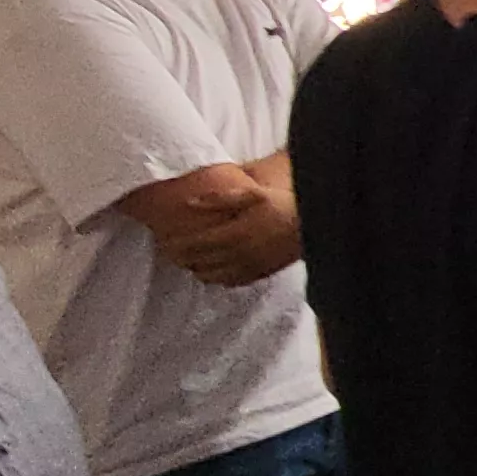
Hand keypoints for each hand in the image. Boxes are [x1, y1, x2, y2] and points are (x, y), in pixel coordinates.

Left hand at [153, 182, 300, 285]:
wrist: (314, 226)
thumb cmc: (282, 205)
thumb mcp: (253, 194)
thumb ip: (221, 199)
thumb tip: (190, 203)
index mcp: (234, 233)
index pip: (196, 244)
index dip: (176, 245)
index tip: (163, 242)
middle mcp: (238, 254)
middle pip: (200, 261)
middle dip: (181, 258)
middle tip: (169, 253)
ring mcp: (249, 267)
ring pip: (213, 275)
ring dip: (197, 270)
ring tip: (188, 262)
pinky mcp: (259, 273)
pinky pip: (231, 282)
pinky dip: (217, 278)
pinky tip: (213, 272)